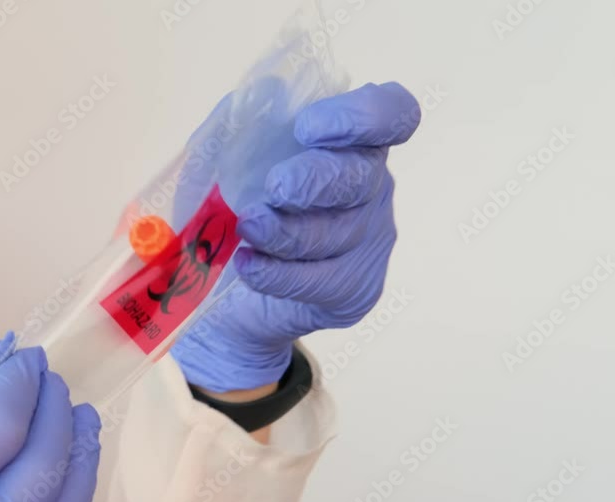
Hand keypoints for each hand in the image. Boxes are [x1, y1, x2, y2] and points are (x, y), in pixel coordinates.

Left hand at [172, 82, 420, 393]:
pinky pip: (319, 279)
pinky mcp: (354, 288)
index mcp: (350, 143)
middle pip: (359, 177)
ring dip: (284, 231)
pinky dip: (277, 272)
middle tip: (274, 189)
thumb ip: (241, 128)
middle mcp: (370, 187)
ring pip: (335, 233)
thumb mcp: (225, 164)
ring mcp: (369, 239)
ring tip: (247, 229)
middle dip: (313, 181)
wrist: (233, 293)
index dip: (360, 117)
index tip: (308, 128)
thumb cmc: (236, 211)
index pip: (391, 114)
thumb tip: (263, 94)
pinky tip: (247, 263)